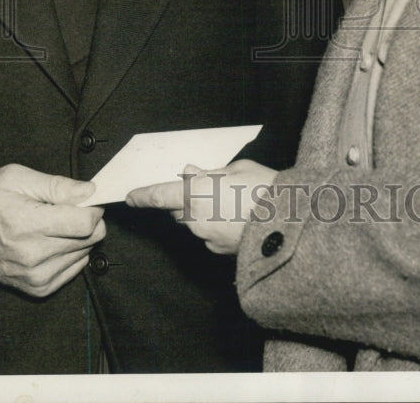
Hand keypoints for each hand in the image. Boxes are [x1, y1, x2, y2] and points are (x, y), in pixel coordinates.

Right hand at [0, 164, 105, 297]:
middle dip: (87, 219)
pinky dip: (71, 252)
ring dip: (78, 236)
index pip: (85, 224)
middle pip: (90, 238)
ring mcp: (35, 275)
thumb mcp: (14, 177)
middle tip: (67, 208)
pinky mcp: (38, 287)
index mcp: (26, 224)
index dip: (92, 206)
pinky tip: (51, 240)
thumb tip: (89, 191)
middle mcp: (32, 255)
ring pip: (86, 253)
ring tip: (53, 224)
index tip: (86, 199)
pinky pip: (75, 268)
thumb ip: (56, 185)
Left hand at [126, 159, 276, 254]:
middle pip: (178, 210)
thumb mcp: (237, 169)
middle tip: (211, 188)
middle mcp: (195, 219)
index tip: (130, 197)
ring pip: (195, 223)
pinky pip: (210, 235)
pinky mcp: (219, 251)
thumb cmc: (265, 189)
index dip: (142, 196)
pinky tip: (239, 218)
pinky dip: (217, 226)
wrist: (289, 225)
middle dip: (187, 200)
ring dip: (204, 213)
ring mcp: (206, 238)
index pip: (159, 196)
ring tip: (234, 202)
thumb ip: (210, 173)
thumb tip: (191, 173)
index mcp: (196, 193)